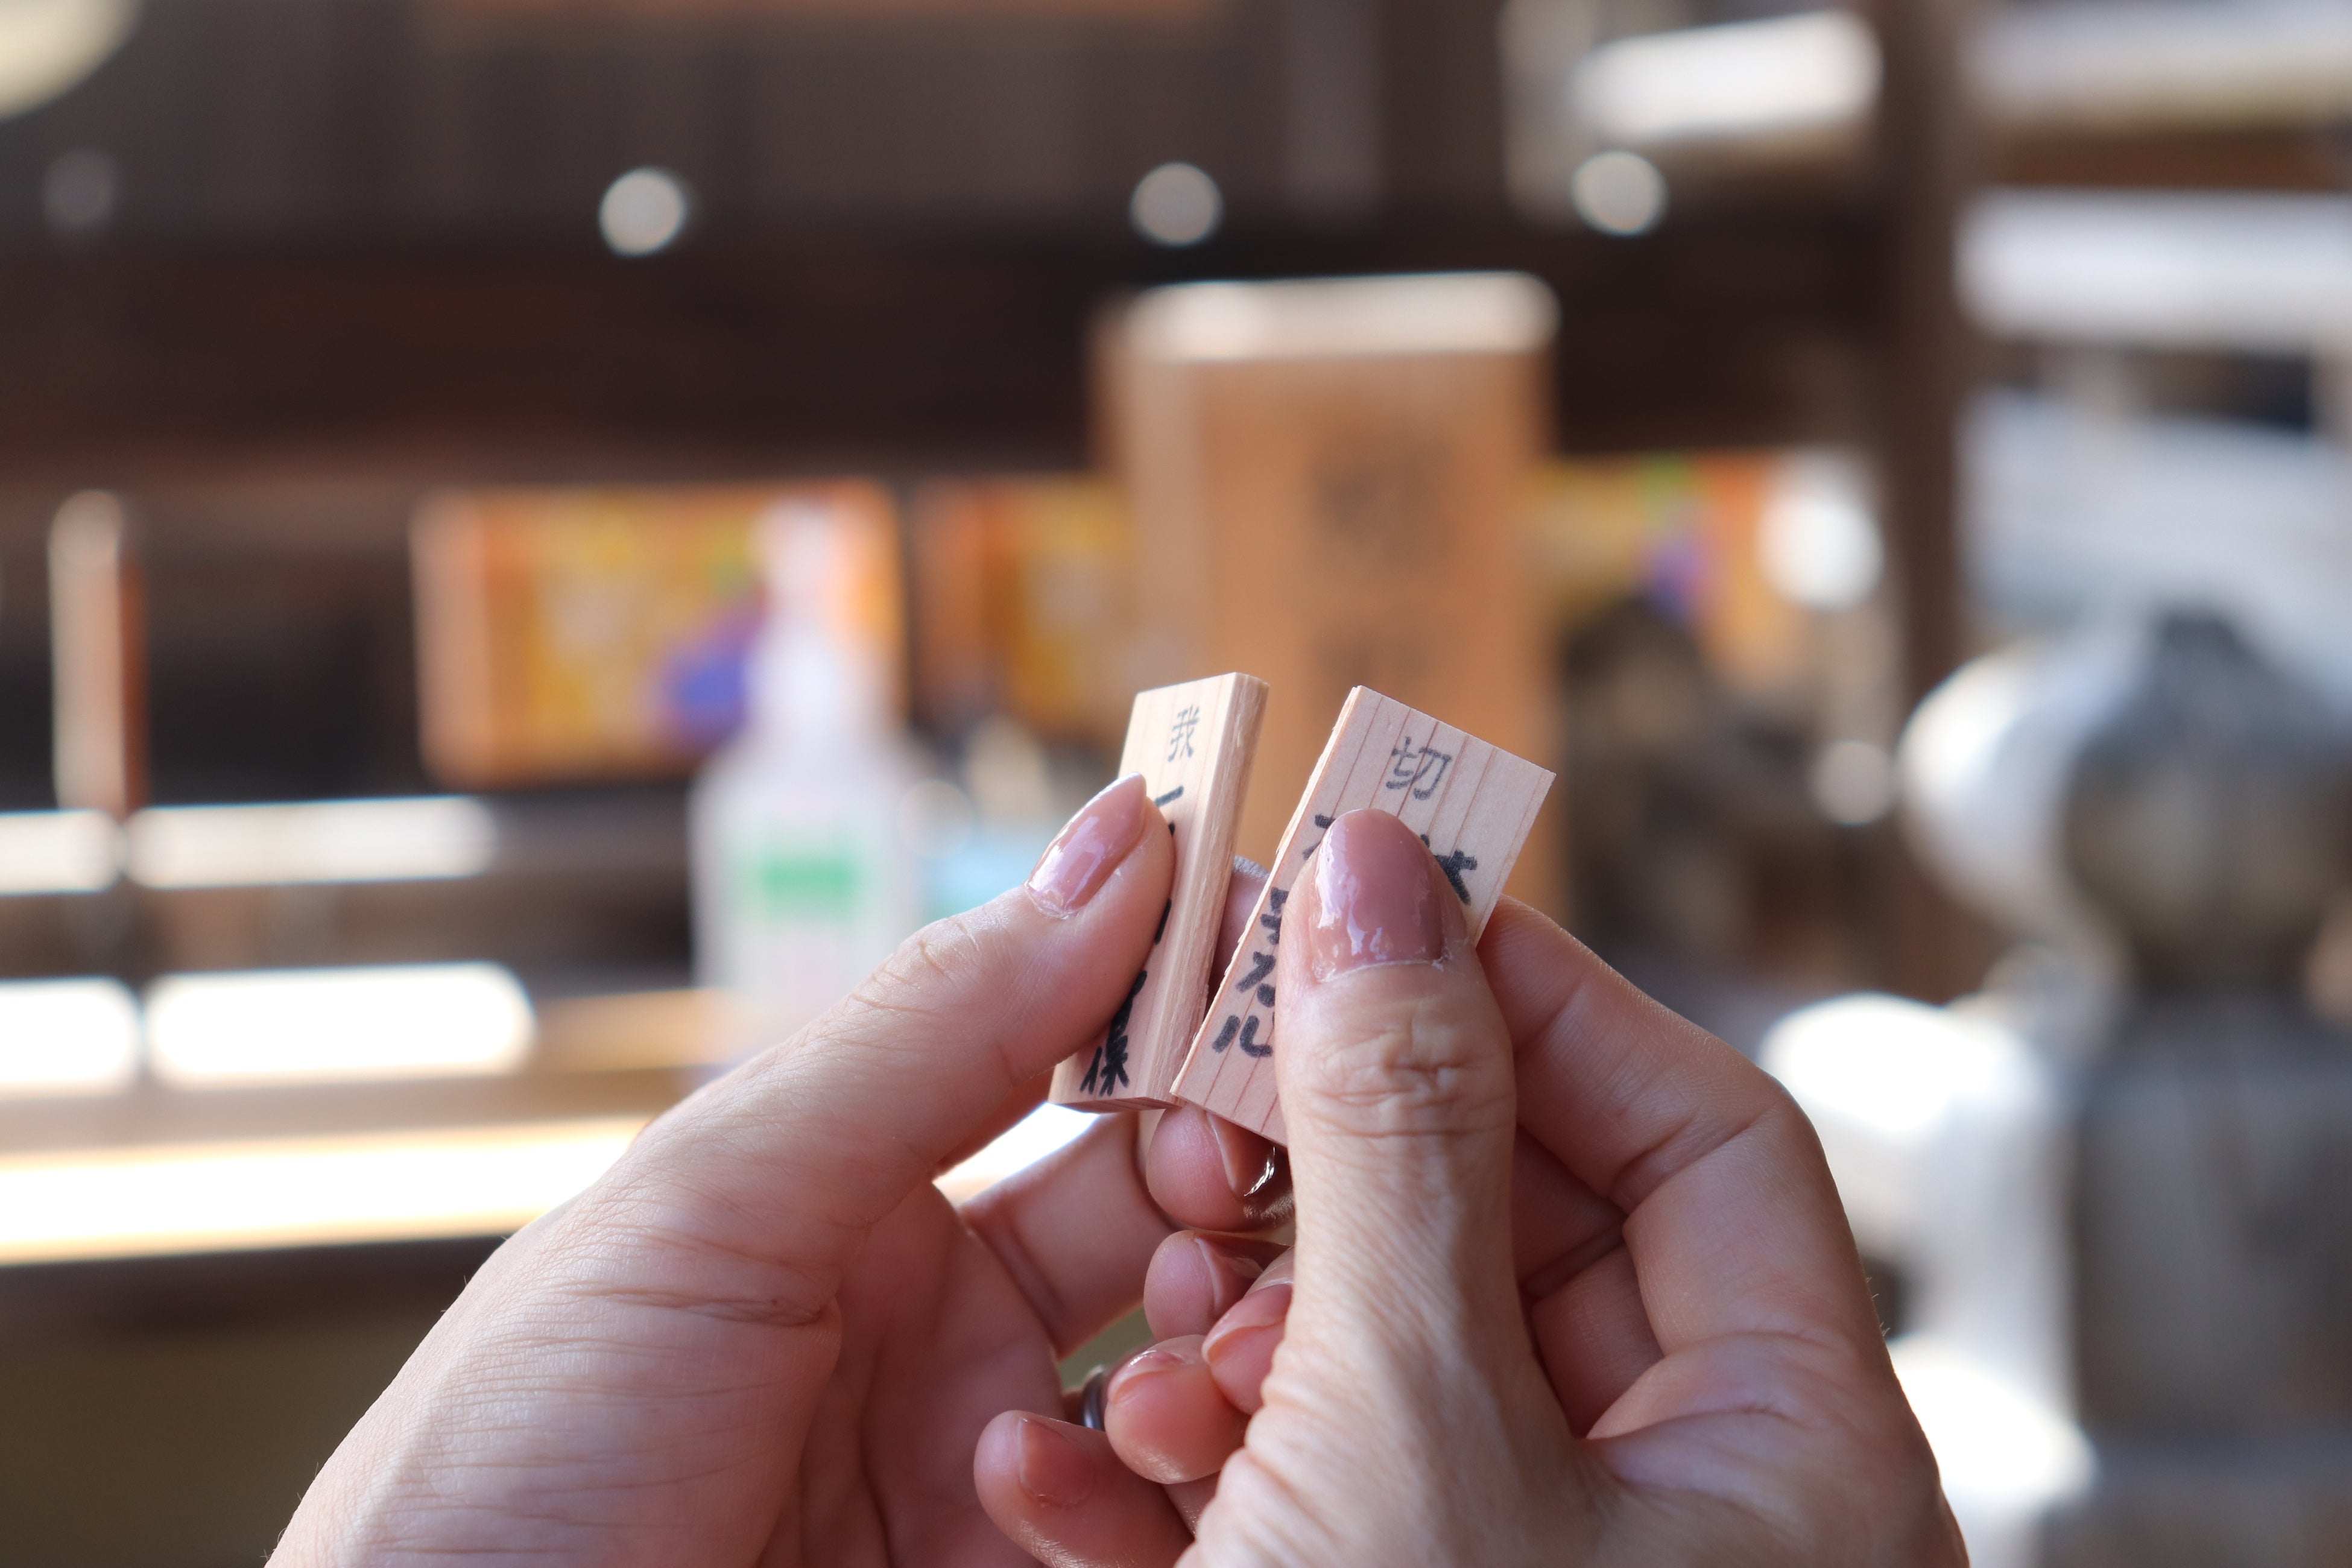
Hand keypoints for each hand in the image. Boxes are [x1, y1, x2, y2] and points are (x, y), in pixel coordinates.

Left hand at [271, 774, 1287, 1566]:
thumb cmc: (513, 1453)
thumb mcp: (713, 1205)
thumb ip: (929, 1031)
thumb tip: (1124, 842)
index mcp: (860, 1193)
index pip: (1073, 1056)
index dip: (1186, 993)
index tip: (1292, 939)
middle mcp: (945, 1322)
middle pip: (1165, 1204)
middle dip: (1249, 1151)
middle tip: (1319, 1126)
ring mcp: (993, 1470)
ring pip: (1199, 1359)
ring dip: (1242, 1315)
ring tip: (1228, 1309)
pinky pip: (1169, 1516)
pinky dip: (1195, 1471)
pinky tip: (1154, 1452)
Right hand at [974, 810, 1963, 1565]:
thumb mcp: (1412, 1424)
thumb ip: (1399, 1129)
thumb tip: (1381, 863)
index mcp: (1791, 1458)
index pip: (1704, 1131)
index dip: (1540, 990)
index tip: (1376, 896)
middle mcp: (1685, 1513)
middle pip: (1529, 1234)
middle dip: (1344, 1170)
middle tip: (1203, 1091)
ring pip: (1395, 1360)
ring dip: (1245, 1333)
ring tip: (1156, 1362)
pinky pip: (1313, 1485)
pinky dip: (1198, 1463)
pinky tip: (1085, 1478)